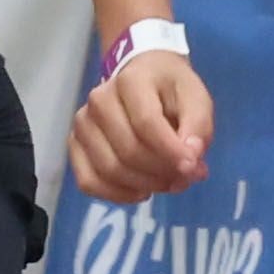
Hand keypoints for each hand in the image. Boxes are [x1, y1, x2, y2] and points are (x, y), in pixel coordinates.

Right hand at [67, 45, 213, 205]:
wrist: (143, 78)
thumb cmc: (171, 90)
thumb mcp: (196, 98)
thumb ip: (199, 126)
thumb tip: (191, 159)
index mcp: (131, 80)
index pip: (146, 123)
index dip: (170, 152)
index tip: (194, 168)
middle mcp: (99, 100)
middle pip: (128, 150)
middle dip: (161, 172)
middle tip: (185, 178)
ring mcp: (83, 123)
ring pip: (109, 170)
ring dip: (144, 185)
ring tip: (168, 183)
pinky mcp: (75, 145)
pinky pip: (89, 182)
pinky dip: (118, 195)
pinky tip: (141, 191)